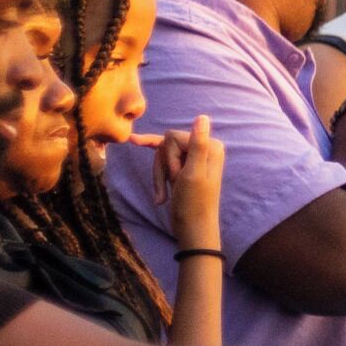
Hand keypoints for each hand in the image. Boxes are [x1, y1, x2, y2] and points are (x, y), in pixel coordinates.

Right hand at [150, 114, 224, 250]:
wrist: (192, 228)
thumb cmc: (193, 203)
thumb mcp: (193, 174)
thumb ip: (198, 145)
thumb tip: (202, 117)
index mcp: (211, 146)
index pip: (172, 137)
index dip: (168, 158)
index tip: (179, 176)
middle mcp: (205, 148)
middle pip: (166, 144)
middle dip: (163, 166)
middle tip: (175, 185)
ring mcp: (194, 158)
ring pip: (162, 155)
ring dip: (160, 175)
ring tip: (168, 192)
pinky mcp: (184, 168)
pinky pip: (163, 157)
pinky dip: (152, 158)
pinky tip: (134, 141)